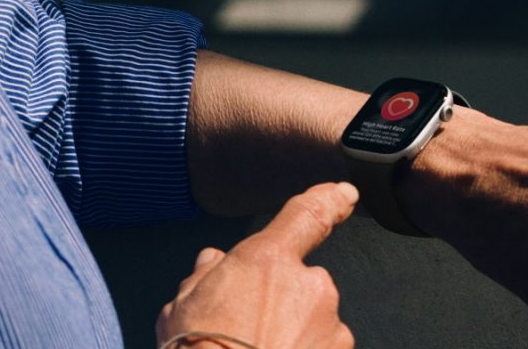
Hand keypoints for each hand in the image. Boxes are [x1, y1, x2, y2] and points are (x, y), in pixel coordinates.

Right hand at [156, 182, 357, 348]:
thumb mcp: (183, 306)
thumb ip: (206, 276)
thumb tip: (214, 263)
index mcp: (267, 260)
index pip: (307, 215)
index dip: (327, 200)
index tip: (344, 193)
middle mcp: (309, 285)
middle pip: (303, 282)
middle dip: (282, 299)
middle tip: (246, 326)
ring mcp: (331, 328)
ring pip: (315, 322)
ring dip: (295, 334)